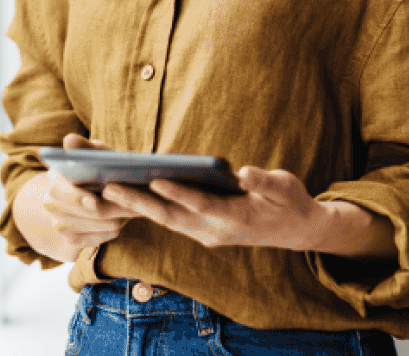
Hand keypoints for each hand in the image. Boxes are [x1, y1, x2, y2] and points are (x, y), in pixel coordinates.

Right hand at [36, 133, 138, 262]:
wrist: (93, 190)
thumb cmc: (98, 166)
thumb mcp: (94, 153)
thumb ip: (84, 148)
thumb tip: (69, 140)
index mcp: (55, 180)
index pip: (62, 191)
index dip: (77, 198)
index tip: (94, 201)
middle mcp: (51, 204)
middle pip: (83, 212)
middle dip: (109, 209)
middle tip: (131, 206)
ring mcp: (59, 224)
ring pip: (94, 226)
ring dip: (114, 218)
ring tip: (130, 209)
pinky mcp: (72, 239)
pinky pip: (96, 239)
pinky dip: (110, 230)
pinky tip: (119, 220)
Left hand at [101, 165, 329, 251]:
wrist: (297, 230)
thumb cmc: (290, 202)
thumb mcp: (285, 187)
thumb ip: (264, 182)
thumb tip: (245, 172)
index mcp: (235, 219)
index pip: (201, 204)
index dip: (178, 193)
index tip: (155, 180)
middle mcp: (216, 232)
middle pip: (172, 217)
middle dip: (141, 202)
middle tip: (111, 186)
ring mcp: (209, 235)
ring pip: (169, 221)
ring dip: (140, 207)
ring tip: (111, 189)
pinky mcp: (205, 232)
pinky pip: (174, 221)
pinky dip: (153, 210)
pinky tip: (134, 196)